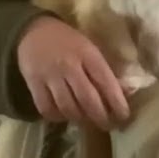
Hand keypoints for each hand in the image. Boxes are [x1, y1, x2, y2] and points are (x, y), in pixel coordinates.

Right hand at [16, 16, 130, 129]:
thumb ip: (106, 70)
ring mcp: (50, 76)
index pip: (106, 82)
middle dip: (100, 117)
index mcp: (88, 54)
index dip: (117, 103)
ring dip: (81, 119)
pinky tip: (65, 116)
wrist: (33, 32)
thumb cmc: (69, 42)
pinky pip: (46, 108)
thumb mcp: (91, 49)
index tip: (124, 116)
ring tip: (89, 122)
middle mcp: (69, 66)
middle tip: (108, 125)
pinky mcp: (33, 83)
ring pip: (67, 107)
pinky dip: (58, 117)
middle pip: (87, 99)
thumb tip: (125, 93)